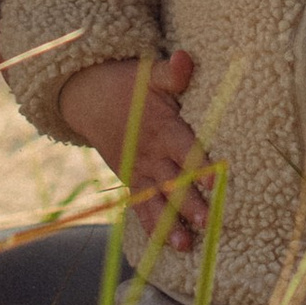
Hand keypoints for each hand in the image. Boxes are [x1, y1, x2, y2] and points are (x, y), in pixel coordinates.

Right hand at [57, 49, 218, 254]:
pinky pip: (142, 208)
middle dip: (190, 202)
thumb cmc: (129, 85)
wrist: (89, 98)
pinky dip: (153, 227)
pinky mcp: (132, 182)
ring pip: (157, 201)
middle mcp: (151, 154)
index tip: (216, 180)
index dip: (200, 164)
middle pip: (173, 181)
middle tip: (209, 221)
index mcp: (162, 128)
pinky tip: (169, 246)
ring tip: (187, 245)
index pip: (184, 148)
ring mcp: (139, 171)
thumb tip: (186, 58)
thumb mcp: (149, 73)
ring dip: (172, 224)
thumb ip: (172, 73)